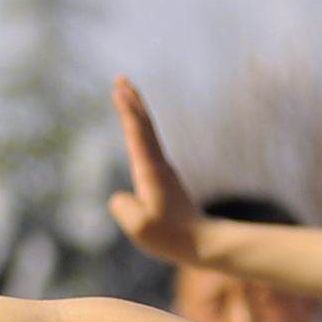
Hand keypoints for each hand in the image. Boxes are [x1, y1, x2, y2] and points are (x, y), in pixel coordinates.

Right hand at [106, 77, 204, 265]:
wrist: (202, 243)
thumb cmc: (171, 236)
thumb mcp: (139, 227)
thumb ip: (123, 207)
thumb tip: (121, 197)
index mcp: (151, 171)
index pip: (137, 133)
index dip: (127, 110)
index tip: (119, 88)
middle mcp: (158, 165)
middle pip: (145, 126)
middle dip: (132, 101)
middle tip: (121, 79)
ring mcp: (162, 171)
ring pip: (148, 134)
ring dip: (136, 114)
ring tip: (125, 98)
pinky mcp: (163, 180)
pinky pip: (147, 148)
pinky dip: (139, 133)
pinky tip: (136, 135)